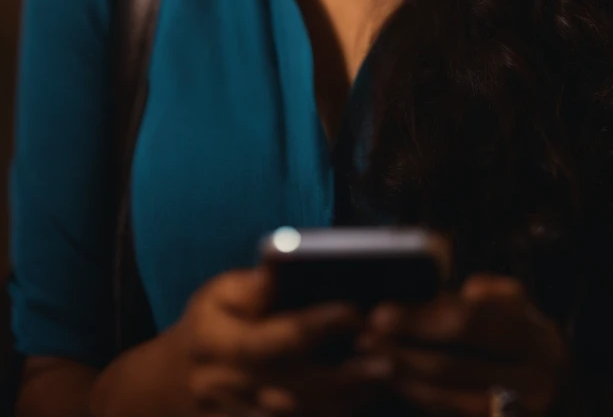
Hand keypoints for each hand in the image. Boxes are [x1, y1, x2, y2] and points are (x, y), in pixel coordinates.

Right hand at [166, 264, 392, 415]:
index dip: (315, 326)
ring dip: (346, 400)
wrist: (171, 387)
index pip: (273, 337)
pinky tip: (364, 398)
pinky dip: (334, 415)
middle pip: (295, 386)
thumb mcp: (216, 295)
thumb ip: (251, 286)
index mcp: (220, 343)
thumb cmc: (206, 327)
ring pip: (302, 415)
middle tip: (388, 358)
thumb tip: (280, 262)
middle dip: (344, 376)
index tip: (353, 311)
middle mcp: (232, 386)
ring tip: (384, 377)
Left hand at [354, 274, 571, 416]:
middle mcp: (533, 380)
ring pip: (447, 399)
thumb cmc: (529, 338)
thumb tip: (438, 296)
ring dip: (402, 379)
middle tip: (363, 338)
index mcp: (535, 335)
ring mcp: (519, 413)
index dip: (421, 318)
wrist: (566, 394)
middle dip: (401, 351)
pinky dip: (419, 399)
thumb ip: (484, 297)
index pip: (469, 323)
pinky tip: (395, 383)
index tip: (382, 312)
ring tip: (368, 360)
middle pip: (453, 365)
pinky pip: (451, 415)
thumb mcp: (518, 306)